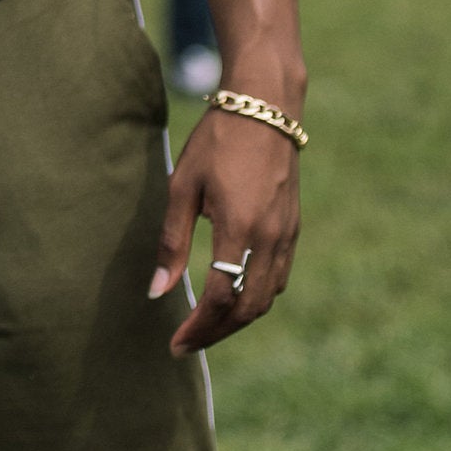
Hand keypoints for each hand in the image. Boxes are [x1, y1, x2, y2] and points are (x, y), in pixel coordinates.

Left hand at [149, 107, 300, 353]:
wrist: (266, 107)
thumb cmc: (216, 141)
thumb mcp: (182, 186)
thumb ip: (172, 242)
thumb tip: (157, 291)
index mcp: (239, 227)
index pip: (219, 297)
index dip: (196, 327)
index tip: (174, 343)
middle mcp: (270, 238)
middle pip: (247, 308)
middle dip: (216, 333)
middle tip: (187, 344)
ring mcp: (286, 235)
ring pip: (266, 298)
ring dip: (237, 320)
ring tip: (206, 326)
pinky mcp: (293, 229)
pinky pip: (278, 279)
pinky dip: (255, 298)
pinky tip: (232, 298)